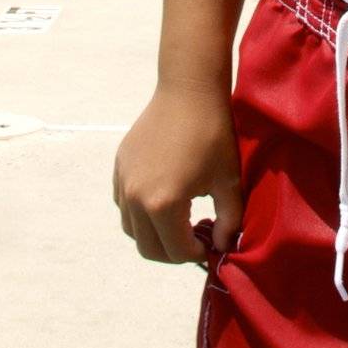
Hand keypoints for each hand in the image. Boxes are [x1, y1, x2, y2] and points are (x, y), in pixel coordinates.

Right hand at [113, 78, 242, 263]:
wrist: (188, 92)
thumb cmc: (213, 134)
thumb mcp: (228, 181)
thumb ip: (228, 221)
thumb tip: (220, 247)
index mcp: (163, 204)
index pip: (176, 251)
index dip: (196, 254)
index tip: (210, 244)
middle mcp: (136, 198)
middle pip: (148, 248)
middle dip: (173, 252)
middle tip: (194, 239)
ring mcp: (123, 182)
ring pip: (132, 229)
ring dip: (154, 234)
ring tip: (179, 220)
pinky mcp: (119, 167)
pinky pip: (124, 204)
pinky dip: (140, 213)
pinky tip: (163, 197)